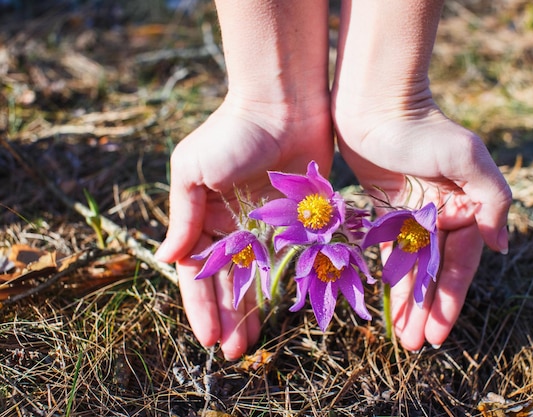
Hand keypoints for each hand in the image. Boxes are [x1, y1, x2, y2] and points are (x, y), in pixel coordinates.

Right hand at [156, 97, 331, 358]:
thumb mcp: (193, 170)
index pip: (197, 272)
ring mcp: (264, 226)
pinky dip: (282, 286)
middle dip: (228, 315)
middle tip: (235, 351)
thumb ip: (183, 216)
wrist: (283, 104)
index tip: (208, 337)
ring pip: (258, 279)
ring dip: (253, 310)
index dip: (200, 305)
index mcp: (203, 217)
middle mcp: (232, 226)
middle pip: (228, 282)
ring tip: (252, 342)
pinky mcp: (295, 221)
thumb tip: (168, 258)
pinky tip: (281, 311)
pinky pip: (287, 261)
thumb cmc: (232, 134)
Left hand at [334, 101, 511, 350]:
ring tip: (402, 337)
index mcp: (468, 207)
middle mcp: (444, 216)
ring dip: (409, 301)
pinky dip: (390, 277)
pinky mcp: (388, 212)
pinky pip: (390, 252)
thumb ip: (492, 198)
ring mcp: (415, 216)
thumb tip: (499, 245)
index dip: (450, 299)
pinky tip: (387, 303)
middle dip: (428, 309)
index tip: (438, 331)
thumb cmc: (423, 128)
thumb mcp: (465, 157)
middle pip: (436, 273)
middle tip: (416, 345)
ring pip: (413, 268)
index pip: (460, 264)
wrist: (378, 104)